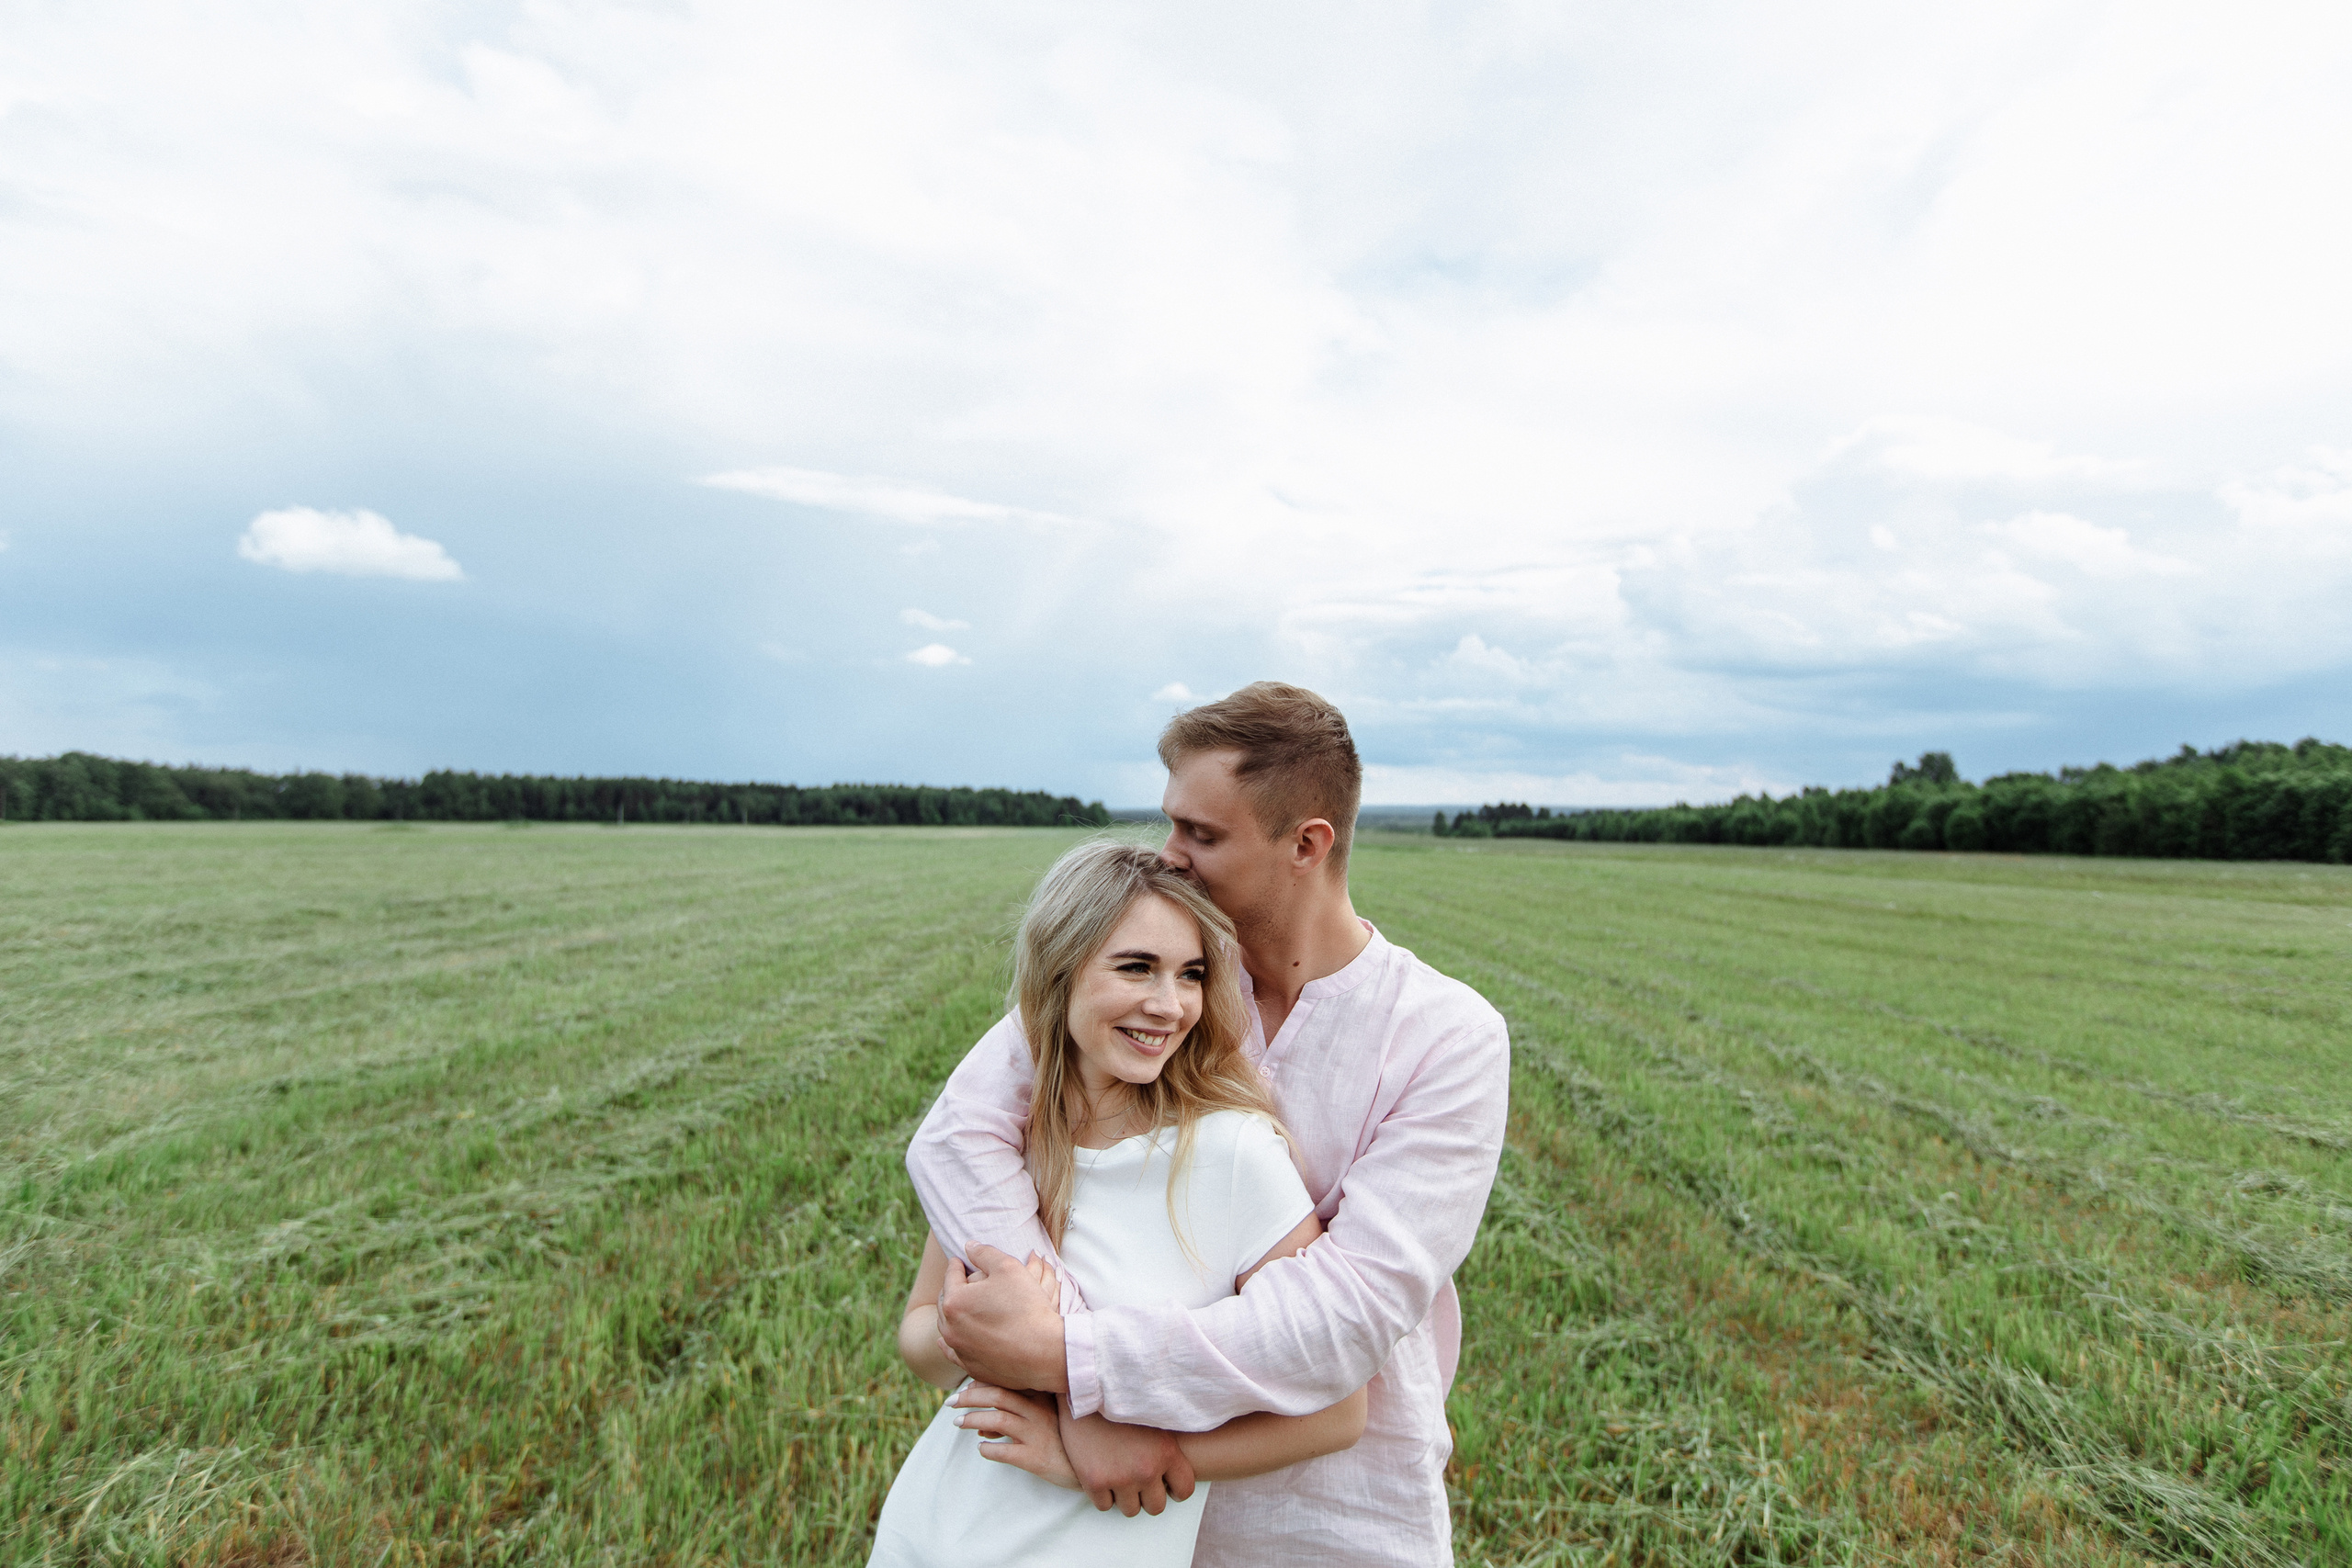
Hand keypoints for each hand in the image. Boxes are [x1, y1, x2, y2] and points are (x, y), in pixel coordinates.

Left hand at [939, 1244, 1068, 1391]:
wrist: (1044, 1350)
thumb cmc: (1027, 1306)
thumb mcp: (1008, 1267)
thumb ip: (985, 1253)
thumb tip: (968, 1246)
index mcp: (954, 1301)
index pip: (951, 1276)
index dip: (956, 1265)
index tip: (959, 1260)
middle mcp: (950, 1328)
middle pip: (944, 1302)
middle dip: (951, 1289)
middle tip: (960, 1281)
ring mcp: (959, 1350)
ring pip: (947, 1327)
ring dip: (951, 1314)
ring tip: (959, 1306)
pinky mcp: (970, 1367)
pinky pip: (952, 1352)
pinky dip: (950, 1343)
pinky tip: (948, 1340)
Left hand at [954, 1384, 1079, 1489]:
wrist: (1093, 1468)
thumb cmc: (1066, 1442)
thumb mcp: (1047, 1422)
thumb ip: (1020, 1416)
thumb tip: (982, 1426)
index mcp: (1043, 1399)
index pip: (1008, 1381)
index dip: (982, 1382)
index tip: (965, 1387)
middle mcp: (1040, 1412)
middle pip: (998, 1395)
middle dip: (970, 1396)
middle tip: (950, 1402)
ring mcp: (1038, 1435)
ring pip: (998, 1419)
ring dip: (973, 1419)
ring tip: (958, 1423)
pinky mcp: (1036, 1459)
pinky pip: (1004, 1452)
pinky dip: (988, 1449)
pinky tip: (981, 1449)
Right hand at [1058, 1407, 1197, 1517]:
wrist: (1086, 1387)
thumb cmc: (1123, 1399)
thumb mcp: (1155, 1416)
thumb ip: (1167, 1444)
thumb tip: (1178, 1465)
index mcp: (1167, 1452)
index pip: (1184, 1489)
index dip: (1174, 1489)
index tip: (1164, 1482)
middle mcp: (1146, 1469)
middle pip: (1156, 1507)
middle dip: (1148, 1495)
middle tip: (1137, 1477)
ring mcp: (1120, 1478)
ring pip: (1130, 1510)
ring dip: (1125, 1496)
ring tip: (1119, 1473)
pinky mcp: (1094, 1481)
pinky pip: (1103, 1506)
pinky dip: (1102, 1494)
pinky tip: (1101, 1473)